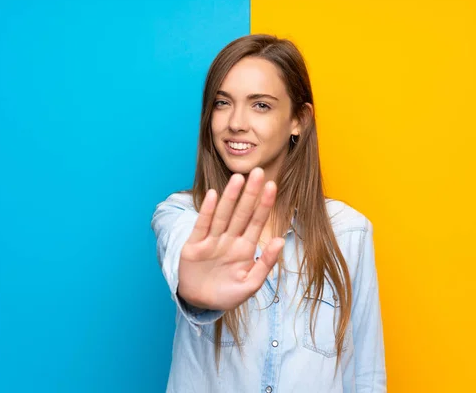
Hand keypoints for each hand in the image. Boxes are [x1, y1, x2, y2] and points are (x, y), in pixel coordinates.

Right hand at [177, 167, 284, 310]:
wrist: (201, 304)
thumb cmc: (227, 294)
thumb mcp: (251, 284)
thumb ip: (266, 263)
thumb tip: (281, 240)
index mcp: (245, 248)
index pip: (257, 222)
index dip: (264, 204)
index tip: (272, 186)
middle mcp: (229, 240)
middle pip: (242, 213)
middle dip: (250, 193)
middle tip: (258, 171)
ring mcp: (212, 241)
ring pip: (223, 215)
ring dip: (230, 197)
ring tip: (238, 178)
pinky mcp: (194, 246)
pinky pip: (202, 225)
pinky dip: (207, 211)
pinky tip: (212, 195)